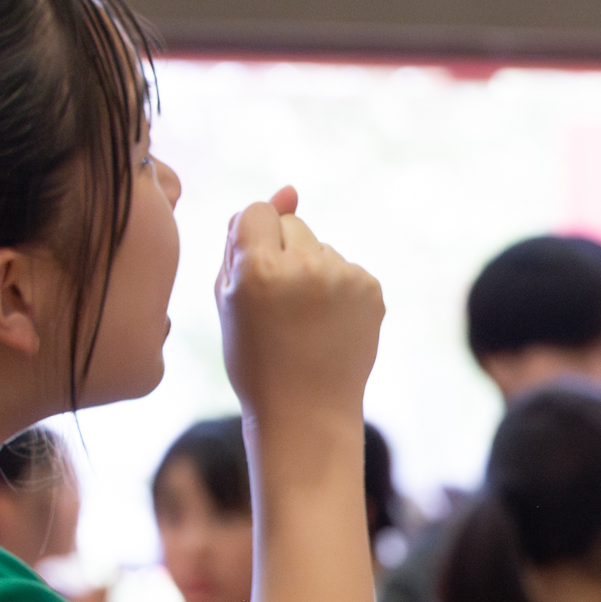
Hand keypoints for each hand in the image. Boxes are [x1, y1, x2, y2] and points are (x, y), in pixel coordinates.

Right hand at [217, 187, 384, 437]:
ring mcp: (343, 277)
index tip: (255, 277)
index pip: (255, 212)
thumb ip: (244, 237)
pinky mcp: (371, 289)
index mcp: (258, 268)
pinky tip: (329, 324)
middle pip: (292, 224)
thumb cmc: (256, 357)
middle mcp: (305, 266)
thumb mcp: (229, 298)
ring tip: (305, 322)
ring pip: (320, 247)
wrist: (307, 411)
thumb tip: (290, 190)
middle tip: (279, 304)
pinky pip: (346, 268)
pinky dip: (338, 289)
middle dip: (283, 252)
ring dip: (312, 271)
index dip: (252, 242)